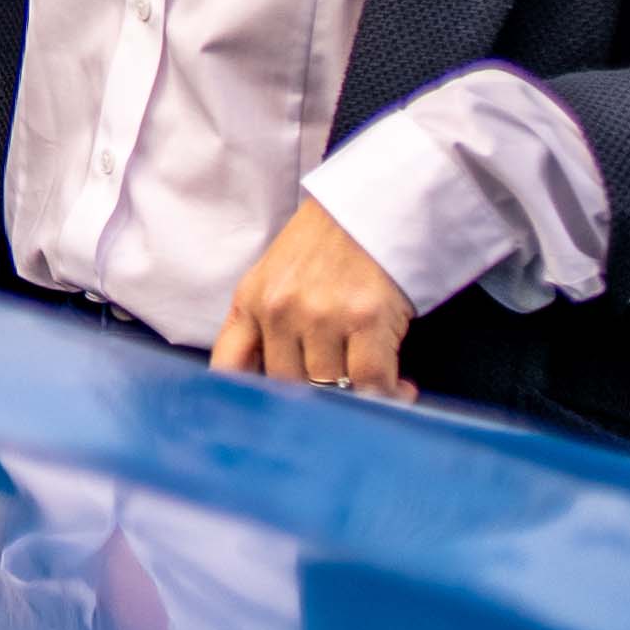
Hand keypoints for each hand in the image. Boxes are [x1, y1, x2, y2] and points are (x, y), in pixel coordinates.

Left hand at [212, 198, 418, 399]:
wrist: (372, 204)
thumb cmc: (327, 245)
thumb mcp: (275, 278)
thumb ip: (264, 326)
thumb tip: (265, 386)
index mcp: (251, 301)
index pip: (229, 367)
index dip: (242, 403)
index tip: (262, 425)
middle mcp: (279, 310)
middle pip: (286, 387)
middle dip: (317, 402)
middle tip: (345, 401)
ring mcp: (321, 315)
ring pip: (331, 388)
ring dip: (359, 400)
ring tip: (380, 390)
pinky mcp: (365, 318)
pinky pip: (370, 382)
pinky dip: (388, 394)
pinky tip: (400, 386)